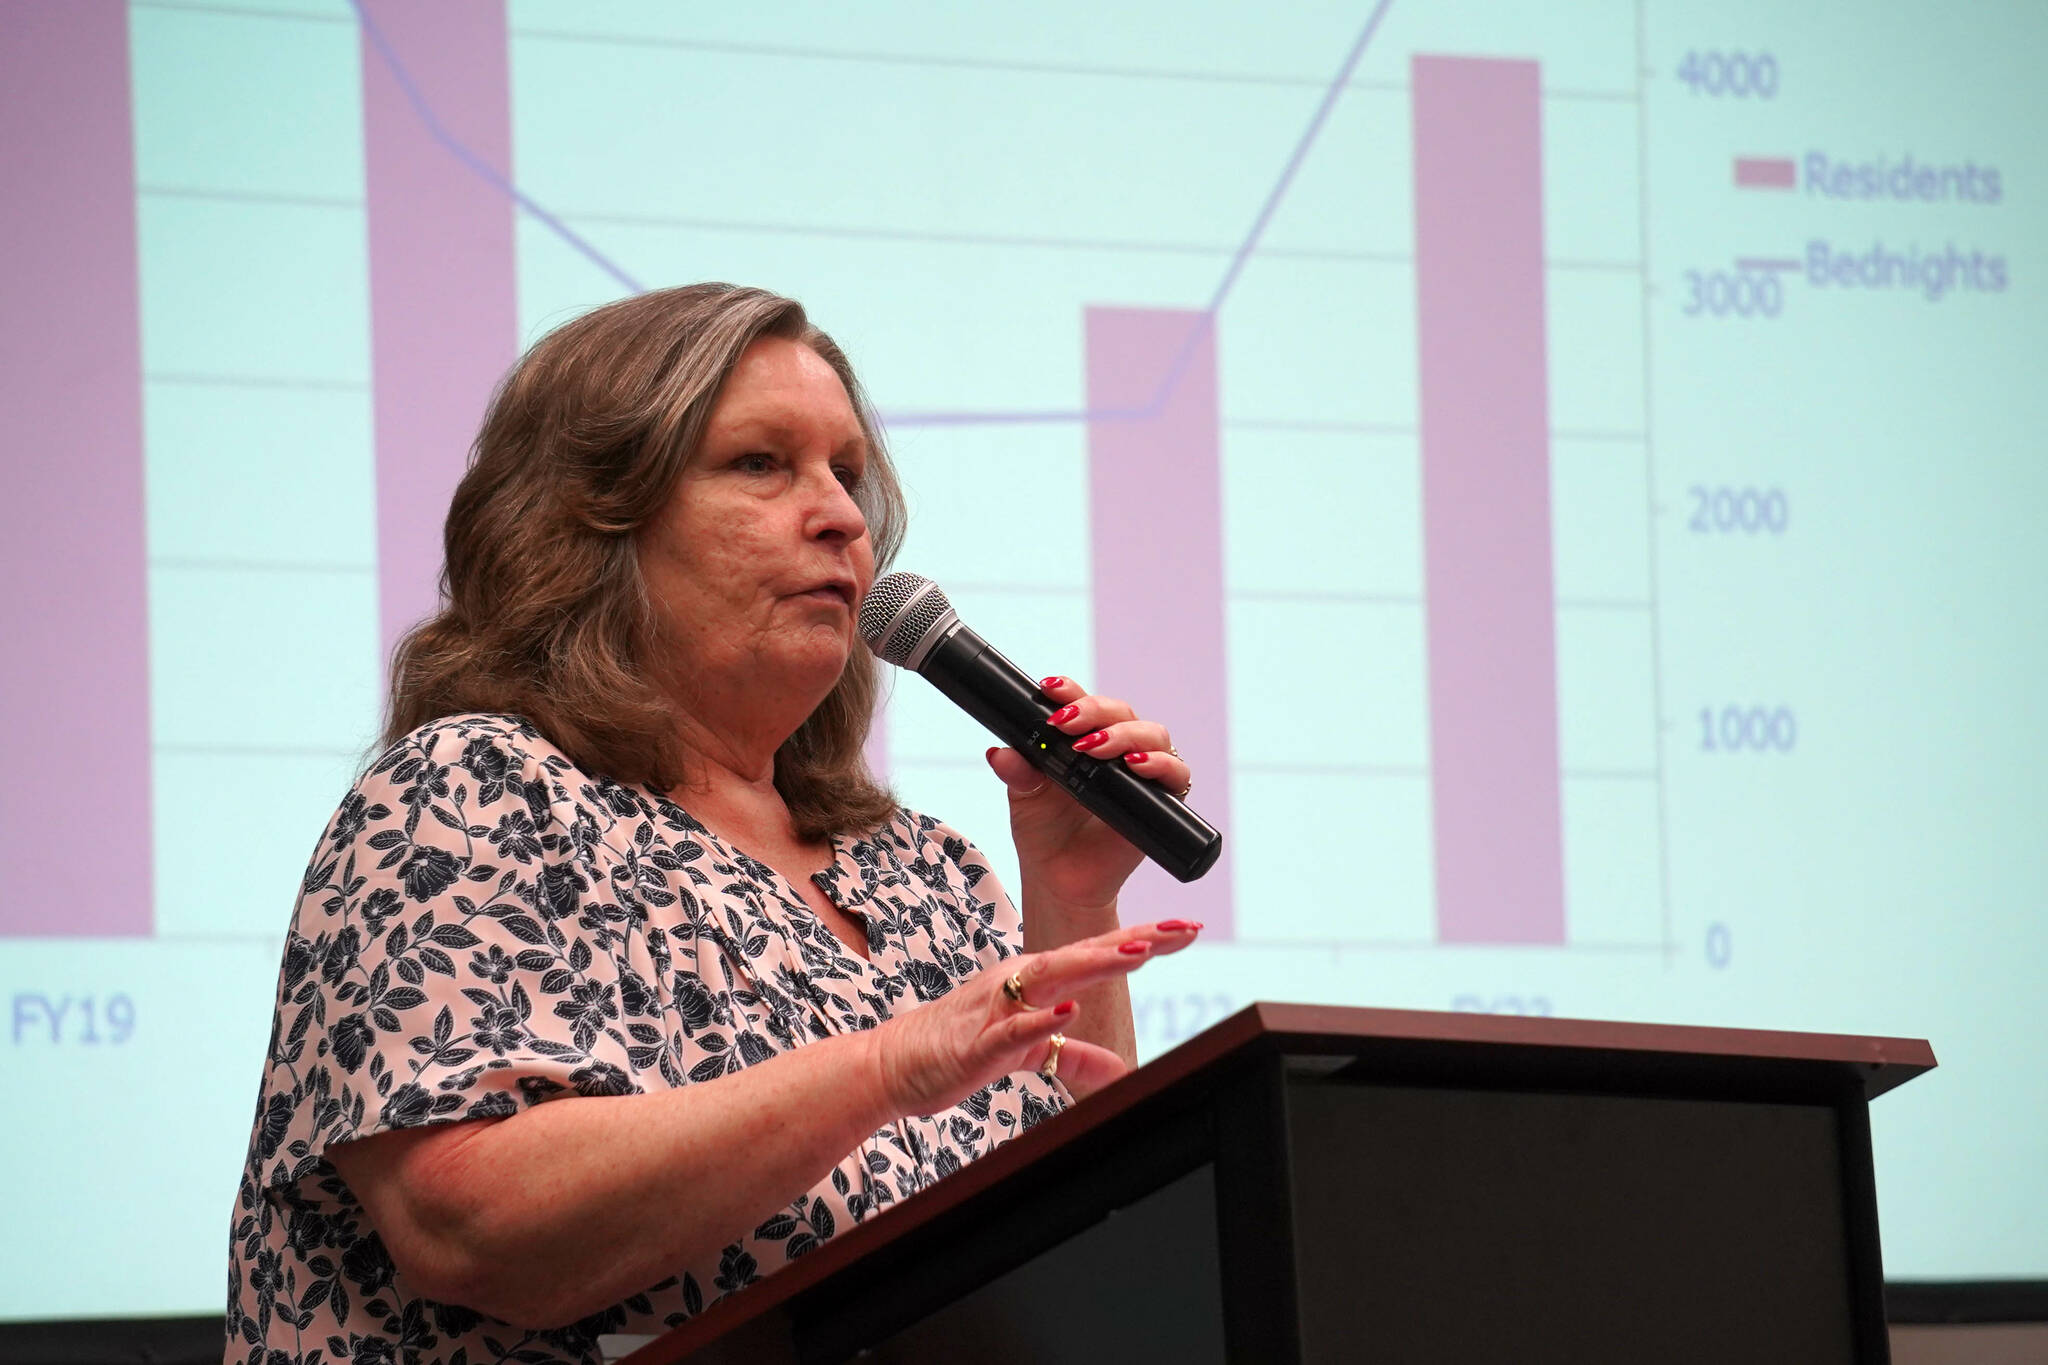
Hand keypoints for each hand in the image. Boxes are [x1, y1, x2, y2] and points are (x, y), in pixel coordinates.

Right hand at [864, 920, 1200, 1116]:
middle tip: (1180, 930)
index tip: (1186, 929)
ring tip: (1138, 955)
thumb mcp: (1026, 1054)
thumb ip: (1072, 1056)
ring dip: (1095, 965)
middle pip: (1083, 954)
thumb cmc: (956, 1048)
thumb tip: (1119, 1068)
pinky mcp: (977, 1042)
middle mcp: (1018, 982)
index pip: (1095, 952)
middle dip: (1133, 941)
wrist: (892, 1064)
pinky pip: (1012, 1030)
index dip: (1142, 940)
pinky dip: (1040, 1021)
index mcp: (1032, 979)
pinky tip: (1068, 1012)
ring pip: (1051, 980)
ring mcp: (997, 1008)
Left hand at [983, 675, 1194, 911]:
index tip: (1050, 689)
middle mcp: (1117, 749)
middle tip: (1066, 724)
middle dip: (1094, 711)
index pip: (1084, 703)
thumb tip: (1000, 753)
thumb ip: (1017, 773)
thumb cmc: (1045, 833)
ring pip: (1152, 734)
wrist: (1061, 881)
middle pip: (1121, 712)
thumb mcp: (1024, 798)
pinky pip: (1176, 773)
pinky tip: (1136, 765)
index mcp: (1084, 738)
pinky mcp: (1162, 800)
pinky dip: (1160, 764)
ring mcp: (1142, 772)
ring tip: (1094, 748)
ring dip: (1124, 735)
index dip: (1071, 691)